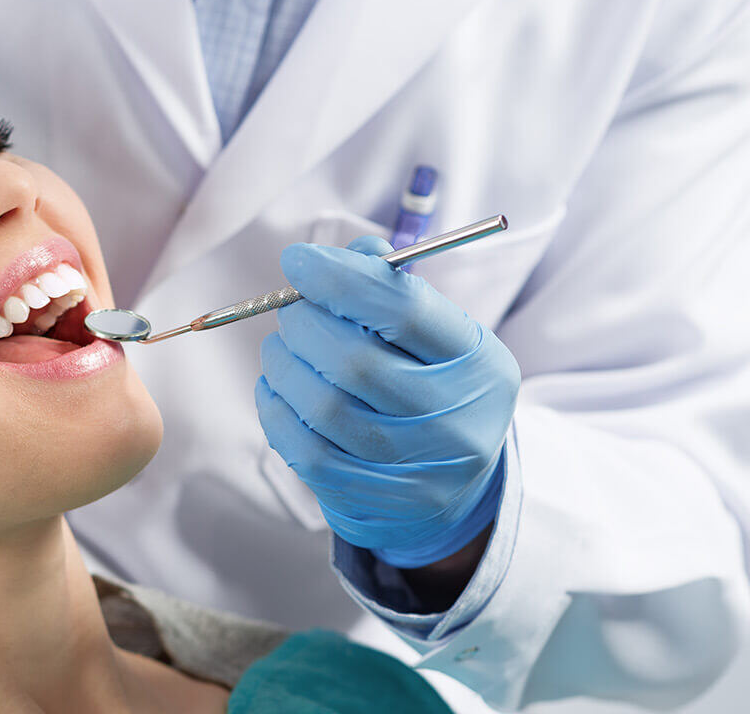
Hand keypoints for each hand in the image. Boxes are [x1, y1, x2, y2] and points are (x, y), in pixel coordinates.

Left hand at [255, 236, 518, 567]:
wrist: (450, 493)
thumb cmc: (431, 389)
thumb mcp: (436, 338)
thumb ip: (392, 290)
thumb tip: (347, 256)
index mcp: (478, 363)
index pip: (404, 310)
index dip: (341, 279)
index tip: (297, 259)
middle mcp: (454, 418)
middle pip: (355, 361)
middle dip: (304, 324)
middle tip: (290, 311)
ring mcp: (415, 467)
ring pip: (323, 407)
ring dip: (283, 365)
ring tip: (280, 348)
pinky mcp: (373, 498)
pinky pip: (304, 449)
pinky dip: (276, 409)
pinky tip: (276, 389)